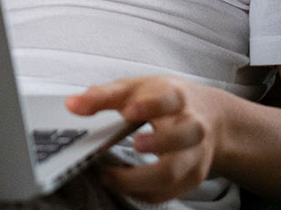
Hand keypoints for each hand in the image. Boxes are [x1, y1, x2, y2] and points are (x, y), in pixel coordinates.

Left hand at [66, 76, 227, 204]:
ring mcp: (193, 154)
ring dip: (143, 178)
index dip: (151, 106)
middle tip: (135, 145)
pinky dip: (142, 192)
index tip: (129, 111)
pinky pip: (167, 192)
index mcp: (176, 98)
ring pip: (176, 171)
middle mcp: (191, 126)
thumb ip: (103, 96)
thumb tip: (71, 105)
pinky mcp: (191, 177)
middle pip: (185, 135)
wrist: (208, 116)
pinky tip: (122, 184)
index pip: (169, 99)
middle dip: (160, 141)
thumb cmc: (164, 99)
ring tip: (112, 176)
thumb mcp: (135, 88)